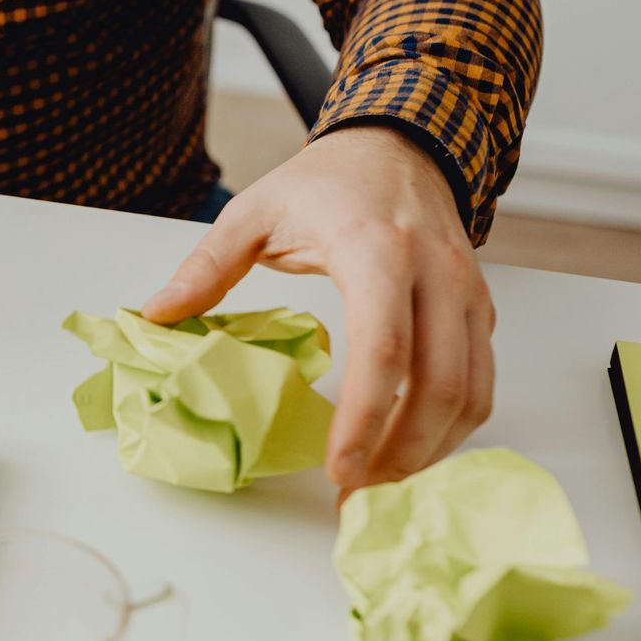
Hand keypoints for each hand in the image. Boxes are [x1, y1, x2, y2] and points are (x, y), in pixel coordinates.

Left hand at [142, 125, 493, 493]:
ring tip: (380, 485)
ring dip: (431, 449)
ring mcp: (467, 293)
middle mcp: (436, 274)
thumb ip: (207, 266)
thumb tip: (159, 314)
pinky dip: (452, 426)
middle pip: (440, 384)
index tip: (338, 468)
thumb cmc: (328, 181)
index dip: (365, 417)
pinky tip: (412, 450)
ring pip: (472, 391)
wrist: (399, 145)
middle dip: (402, 453)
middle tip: (356, 495)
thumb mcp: (254, 212)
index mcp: (377, 250)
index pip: (383, 348)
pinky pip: (482, 380)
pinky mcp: (479, 309)